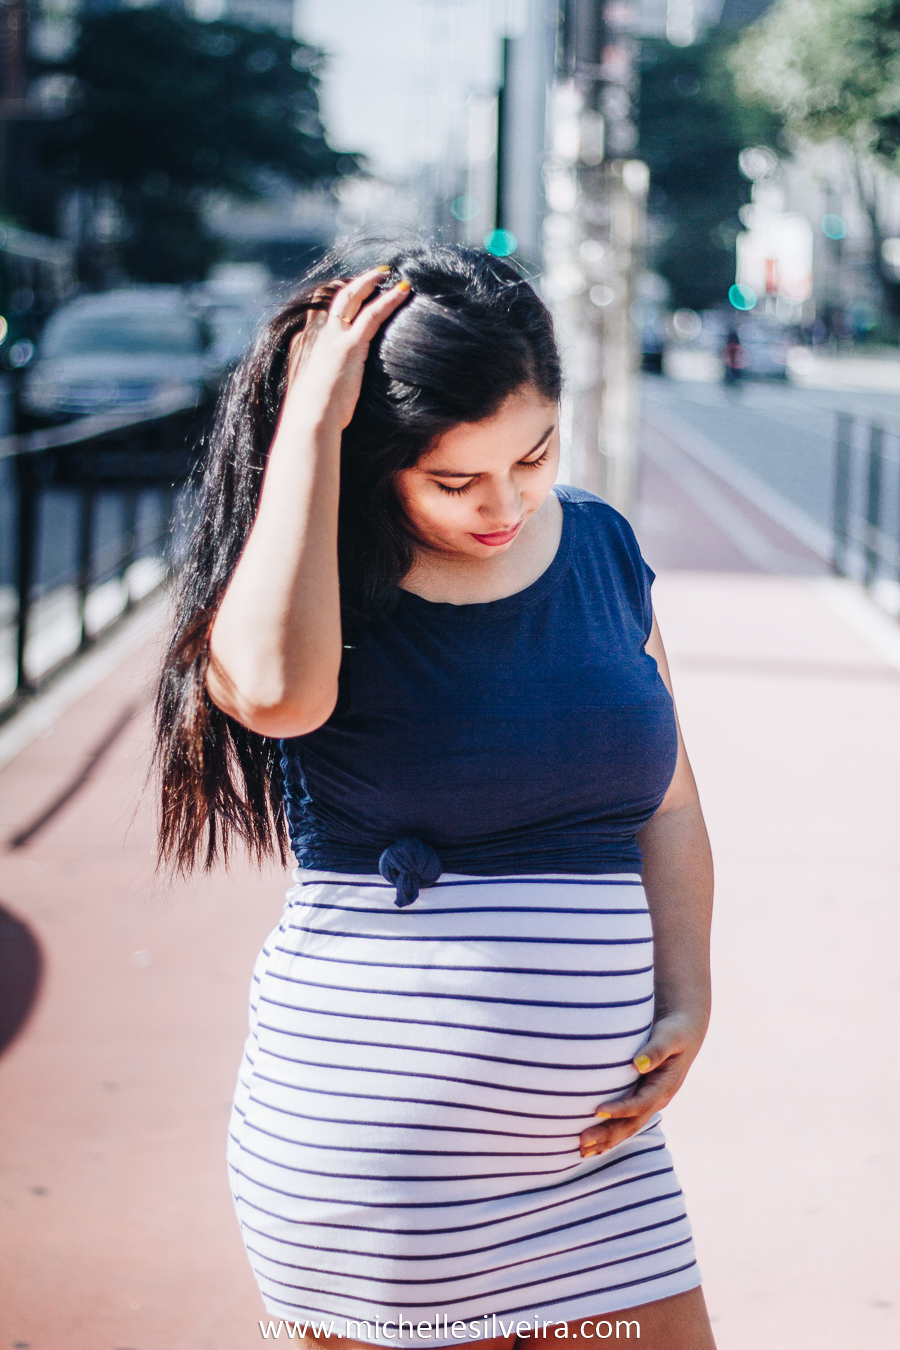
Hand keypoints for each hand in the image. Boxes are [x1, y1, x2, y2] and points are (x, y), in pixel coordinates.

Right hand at [284, 267, 409, 431]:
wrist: (308, 421)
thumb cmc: (308, 417)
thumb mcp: (307, 394)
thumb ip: (317, 382)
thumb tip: (328, 386)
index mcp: (302, 343)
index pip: (318, 312)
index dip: (336, 300)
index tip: (351, 293)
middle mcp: (315, 333)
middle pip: (334, 297)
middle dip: (354, 283)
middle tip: (374, 274)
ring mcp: (332, 337)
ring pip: (353, 297)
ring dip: (372, 282)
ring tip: (389, 274)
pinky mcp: (350, 345)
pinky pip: (373, 314)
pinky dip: (389, 300)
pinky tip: (403, 291)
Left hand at [578, 1010, 706, 1157]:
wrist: (684, 1032)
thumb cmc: (675, 1031)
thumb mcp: (670, 1037)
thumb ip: (656, 1050)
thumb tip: (638, 1064)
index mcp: (666, 1086)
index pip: (641, 1103)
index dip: (621, 1109)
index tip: (598, 1111)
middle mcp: (658, 1099)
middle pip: (632, 1123)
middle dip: (608, 1135)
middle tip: (582, 1142)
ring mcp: (649, 1102)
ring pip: (627, 1127)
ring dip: (606, 1140)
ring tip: (581, 1151)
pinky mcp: (641, 1100)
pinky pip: (625, 1121)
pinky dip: (609, 1134)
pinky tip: (592, 1144)